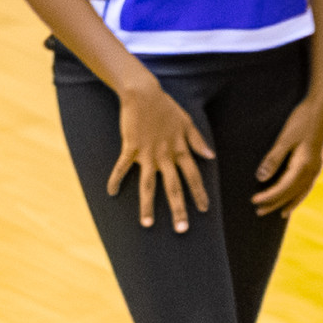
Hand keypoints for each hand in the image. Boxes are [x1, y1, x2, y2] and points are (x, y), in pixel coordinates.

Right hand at [108, 76, 214, 231]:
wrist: (143, 92)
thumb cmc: (165, 107)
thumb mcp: (187, 123)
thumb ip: (198, 141)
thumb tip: (211, 157)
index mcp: (181, 151)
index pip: (193, 177)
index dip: (199, 194)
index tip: (204, 210)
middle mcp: (166, 156)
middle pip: (174, 188)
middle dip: (179, 209)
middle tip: (182, 230)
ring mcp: (147, 154)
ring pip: (149, 185)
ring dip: (148, 206)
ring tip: (148, 224)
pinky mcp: (130, 148)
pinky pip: (122, 167)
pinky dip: (116, 179)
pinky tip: (111, 192)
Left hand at [252, 94, 322, 216]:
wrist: (321, 108)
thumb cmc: (301, 120)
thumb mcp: (285, 139)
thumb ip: (273, 159)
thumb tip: (260, 178)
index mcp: (304, 166)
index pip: (283, 188)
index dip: (268, 196)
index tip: (254, 201)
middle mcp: (312, 171)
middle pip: (291, 193)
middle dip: (275, 203)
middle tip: (259, 212)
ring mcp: (316, 168)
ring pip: (301, 192)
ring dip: (289, 202)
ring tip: (280, 213)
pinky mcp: (316, 163)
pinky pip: (306, 185)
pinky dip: (299, 194)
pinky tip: (294, 196)